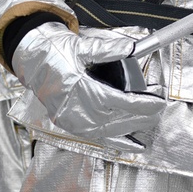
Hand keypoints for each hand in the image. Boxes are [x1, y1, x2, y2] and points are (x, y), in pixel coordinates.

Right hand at [11, 22, 162, 145]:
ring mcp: (72, 121)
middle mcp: (75, 109)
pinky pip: (99, 138)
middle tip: (160, 106)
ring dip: (134, 127)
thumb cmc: (55, 52)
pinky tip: (136, 145)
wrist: (32, 62)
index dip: (141, 104)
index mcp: (79, 88)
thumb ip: (108, 49)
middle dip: (143, 115)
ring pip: (111, 131)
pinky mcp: (71, 126)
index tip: (158, 101)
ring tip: (151, 119)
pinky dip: (119, 142)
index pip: (118, 102)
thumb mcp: (82, 46)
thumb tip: (131, 47)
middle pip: (118, 119)